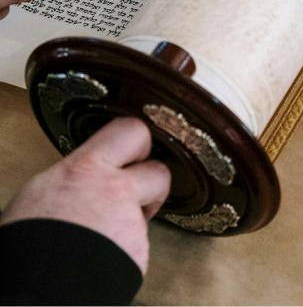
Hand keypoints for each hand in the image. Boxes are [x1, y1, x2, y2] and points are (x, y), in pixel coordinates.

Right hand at [0, 117, 170, 273]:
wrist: (35, 290)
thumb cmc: (25, 243)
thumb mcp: (40, 193)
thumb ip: (75, 177)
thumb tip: (83, 178)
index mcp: (86, 169)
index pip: (131, 130)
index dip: (138, 141)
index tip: (132, 152)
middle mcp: (116, 190)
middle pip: (160, 171)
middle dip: (152, 179)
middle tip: (136, 190)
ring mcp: (131, 224)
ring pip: (147, 213)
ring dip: (134, 220)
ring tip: (105, 234)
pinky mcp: (139, 254)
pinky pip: (138, 246)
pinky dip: (125, 252)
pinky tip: (102, 259)